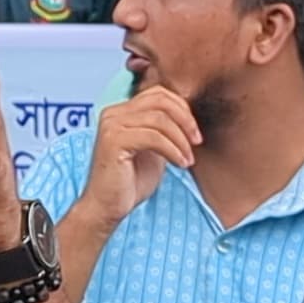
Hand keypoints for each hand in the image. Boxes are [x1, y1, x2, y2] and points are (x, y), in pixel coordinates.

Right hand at [75, 87, 201, 235]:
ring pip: (159, 119)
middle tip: (196, 142)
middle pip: (160, 101)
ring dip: (181, 140)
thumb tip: (187, 117)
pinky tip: (180, 164)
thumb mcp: (153, 150)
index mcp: (121, 112)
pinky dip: (173, 150)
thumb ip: (164, 131)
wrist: (107, 208)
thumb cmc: (129, 183)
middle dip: (185, 120)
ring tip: (188, 160)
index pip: (158, 94)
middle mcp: (113, 113)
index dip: (182, 109)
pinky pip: (154, 137)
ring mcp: (111, 125)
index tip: (194, 134)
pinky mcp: (114, 141)